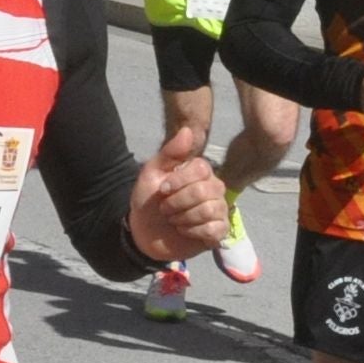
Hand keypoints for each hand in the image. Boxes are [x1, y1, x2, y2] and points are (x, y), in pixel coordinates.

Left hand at [125, 128, 231, 261]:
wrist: (143, 232)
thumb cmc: (149, 201)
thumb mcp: (152, 173)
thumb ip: (170, 152)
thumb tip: (188, 130)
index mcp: (200, 173)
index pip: (201, 169)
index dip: (179, 180)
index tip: (163, 190)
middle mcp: (215, 189)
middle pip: (205, 190)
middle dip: (178, 202)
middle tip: (165, 208)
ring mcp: (220, 211)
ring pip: (209, 209)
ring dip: (183, 217)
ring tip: (173, 219)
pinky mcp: (219, 232)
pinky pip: (213, 229)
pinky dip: (192, 231)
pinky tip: (184, 230)